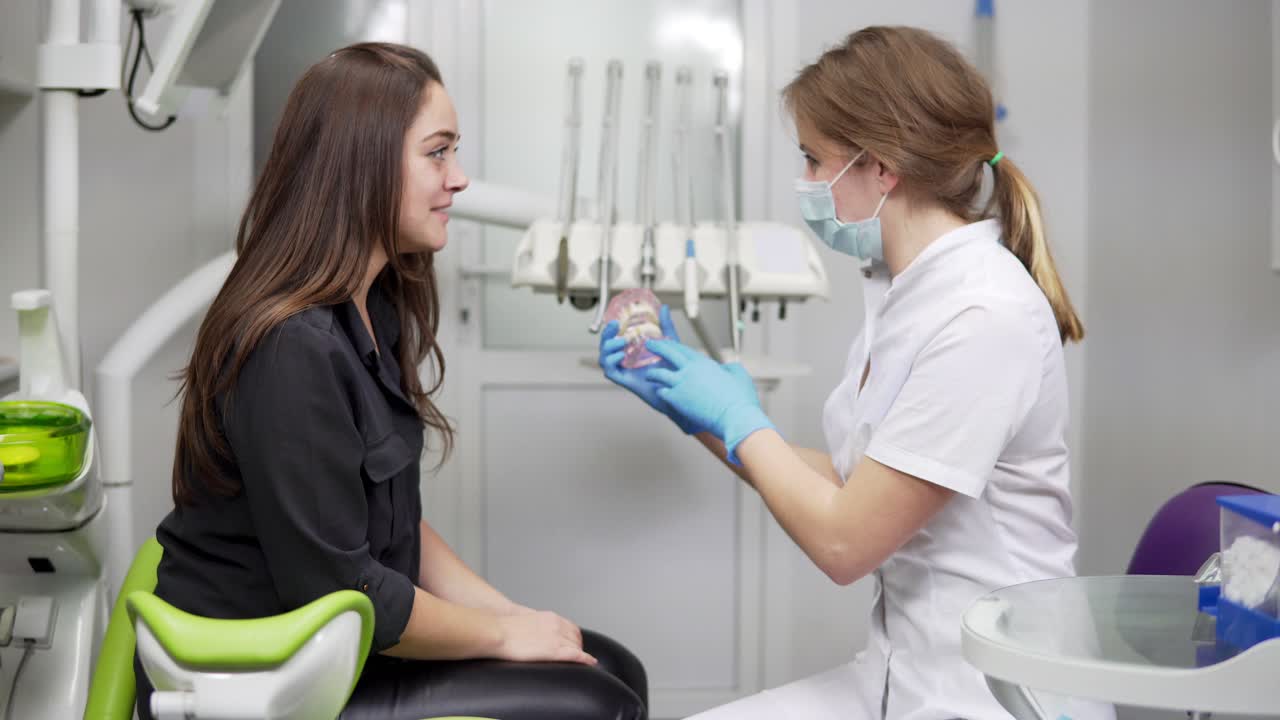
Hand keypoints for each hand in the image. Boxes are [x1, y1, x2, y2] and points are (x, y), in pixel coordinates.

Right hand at [495, 610, 597, 665]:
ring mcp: (556, 637)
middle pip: (576, 637)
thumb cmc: (505, 628)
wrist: (497, 632)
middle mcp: (556, 625)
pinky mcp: (553, 650)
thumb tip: (535, 632)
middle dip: (578, 646)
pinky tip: (589, 663)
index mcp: (550, 618)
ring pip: (577, 646)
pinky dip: (585, 659)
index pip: (571, 627)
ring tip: (582, 662)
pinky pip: (575, 654)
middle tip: (578, 656)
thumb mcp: (525, 621)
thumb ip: (536, 626)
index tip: (574, 644)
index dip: (574, 638)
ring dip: (581, 653)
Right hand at [599, 305, 700, 433]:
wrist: (678, 388)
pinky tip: (620, 356)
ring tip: (622, 342)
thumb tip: (663, 308)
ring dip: (608, 348)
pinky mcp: (626, 381)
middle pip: (606, 347)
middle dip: (606, 336)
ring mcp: (625, 371)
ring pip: (604, 359)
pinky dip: (611, 363)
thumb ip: (665, 325)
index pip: (614, 339)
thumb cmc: (674, 368)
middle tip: (614, 327)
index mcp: (632, 351)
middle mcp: (626, 361)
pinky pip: (610, 372)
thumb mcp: (669, 342)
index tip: (615, 321)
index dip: (610, 330)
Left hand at [644, 341, 775, 464]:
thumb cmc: (740, 400)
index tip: (666, 342)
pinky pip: (662, 392)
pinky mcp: (677, 400)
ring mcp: (681, 384)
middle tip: (650, 345)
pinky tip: (659, 392)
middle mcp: (689, 370)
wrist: (735, 417)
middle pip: (668, 353)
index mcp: (704, 363)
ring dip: (653, 373)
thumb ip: (730, 368)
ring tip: (649, 374)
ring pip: (659, 374)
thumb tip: (726, 368)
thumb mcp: (739, 375)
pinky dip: (660, 391)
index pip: (683, 349)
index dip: (673, 345)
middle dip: (657, 347)